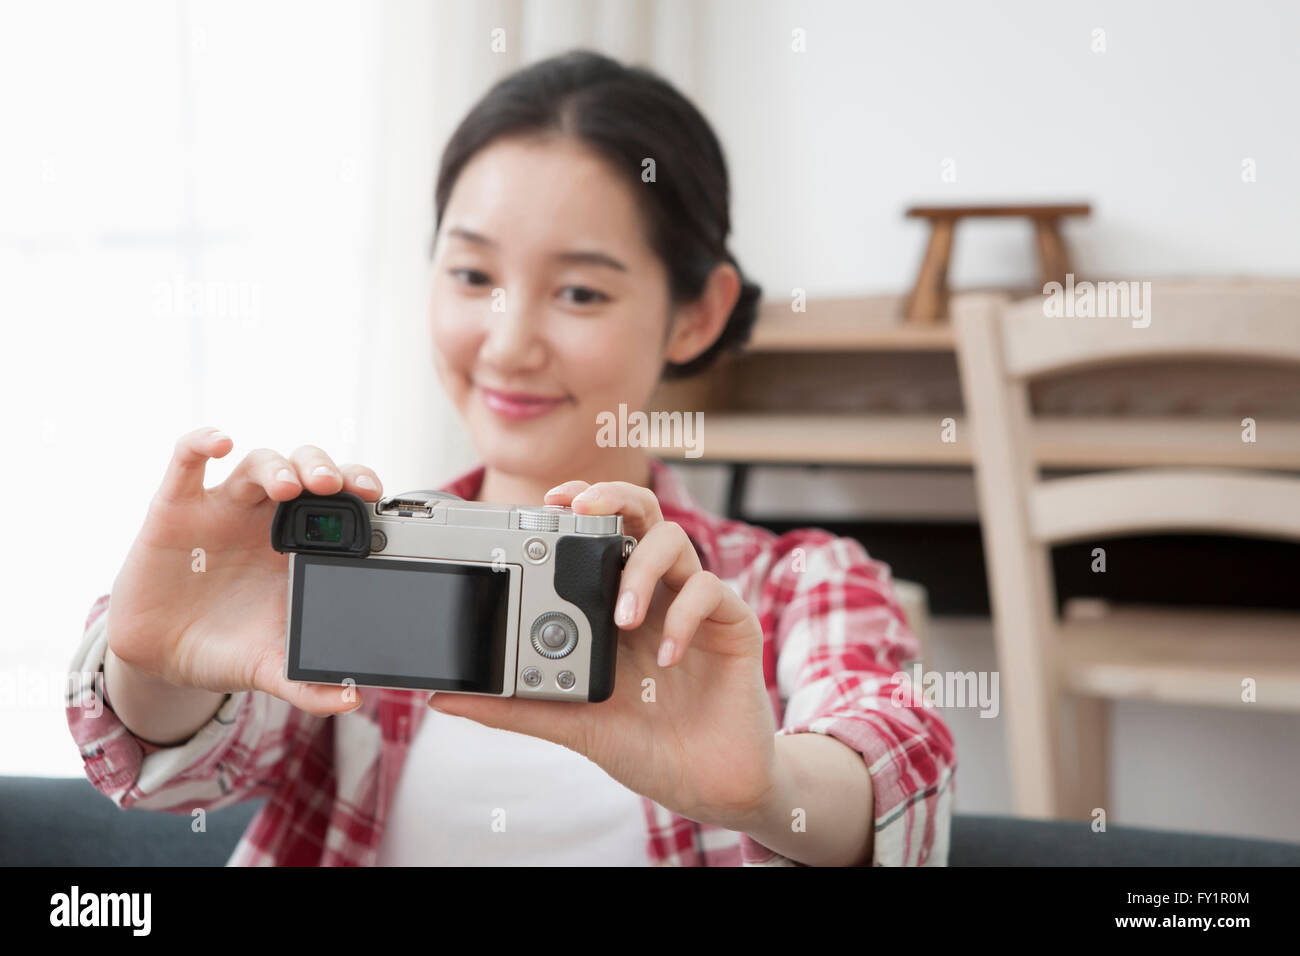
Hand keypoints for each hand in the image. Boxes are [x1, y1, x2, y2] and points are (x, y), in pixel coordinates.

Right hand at [106, 426, 385, 716]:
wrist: (161, 659)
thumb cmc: (227, 648)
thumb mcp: (270, 668)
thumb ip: (308, 684)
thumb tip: (350, 698)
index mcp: (303, 545)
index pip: (341, 501)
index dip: (359, 488)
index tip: (377, 497)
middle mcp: (269, 517)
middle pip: (305, 470)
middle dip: (325, 470)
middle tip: (337, 487)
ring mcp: (224, 507)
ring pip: (258, 463)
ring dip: (278, 466)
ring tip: (291, 486)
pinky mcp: (176, 507)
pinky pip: (186, 460)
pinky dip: (201, 442)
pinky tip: (219, 442)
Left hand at [427, 479, 782, 831]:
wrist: (708, 787)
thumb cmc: (646, 748)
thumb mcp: (572, 727)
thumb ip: (514, 709)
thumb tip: (444, 699)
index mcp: (616, 607)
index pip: (599, 534)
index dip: (579, 505)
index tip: (547, 502)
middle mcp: (656, 594)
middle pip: (641, 514)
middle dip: (613, 496)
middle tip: (583, 509)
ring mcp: (694, 606)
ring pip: (675, 540)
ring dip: (641, 569)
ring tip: (622, 618)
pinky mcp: (733, 625)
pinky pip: (711, 590)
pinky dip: (684, 615)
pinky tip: (666, 655)